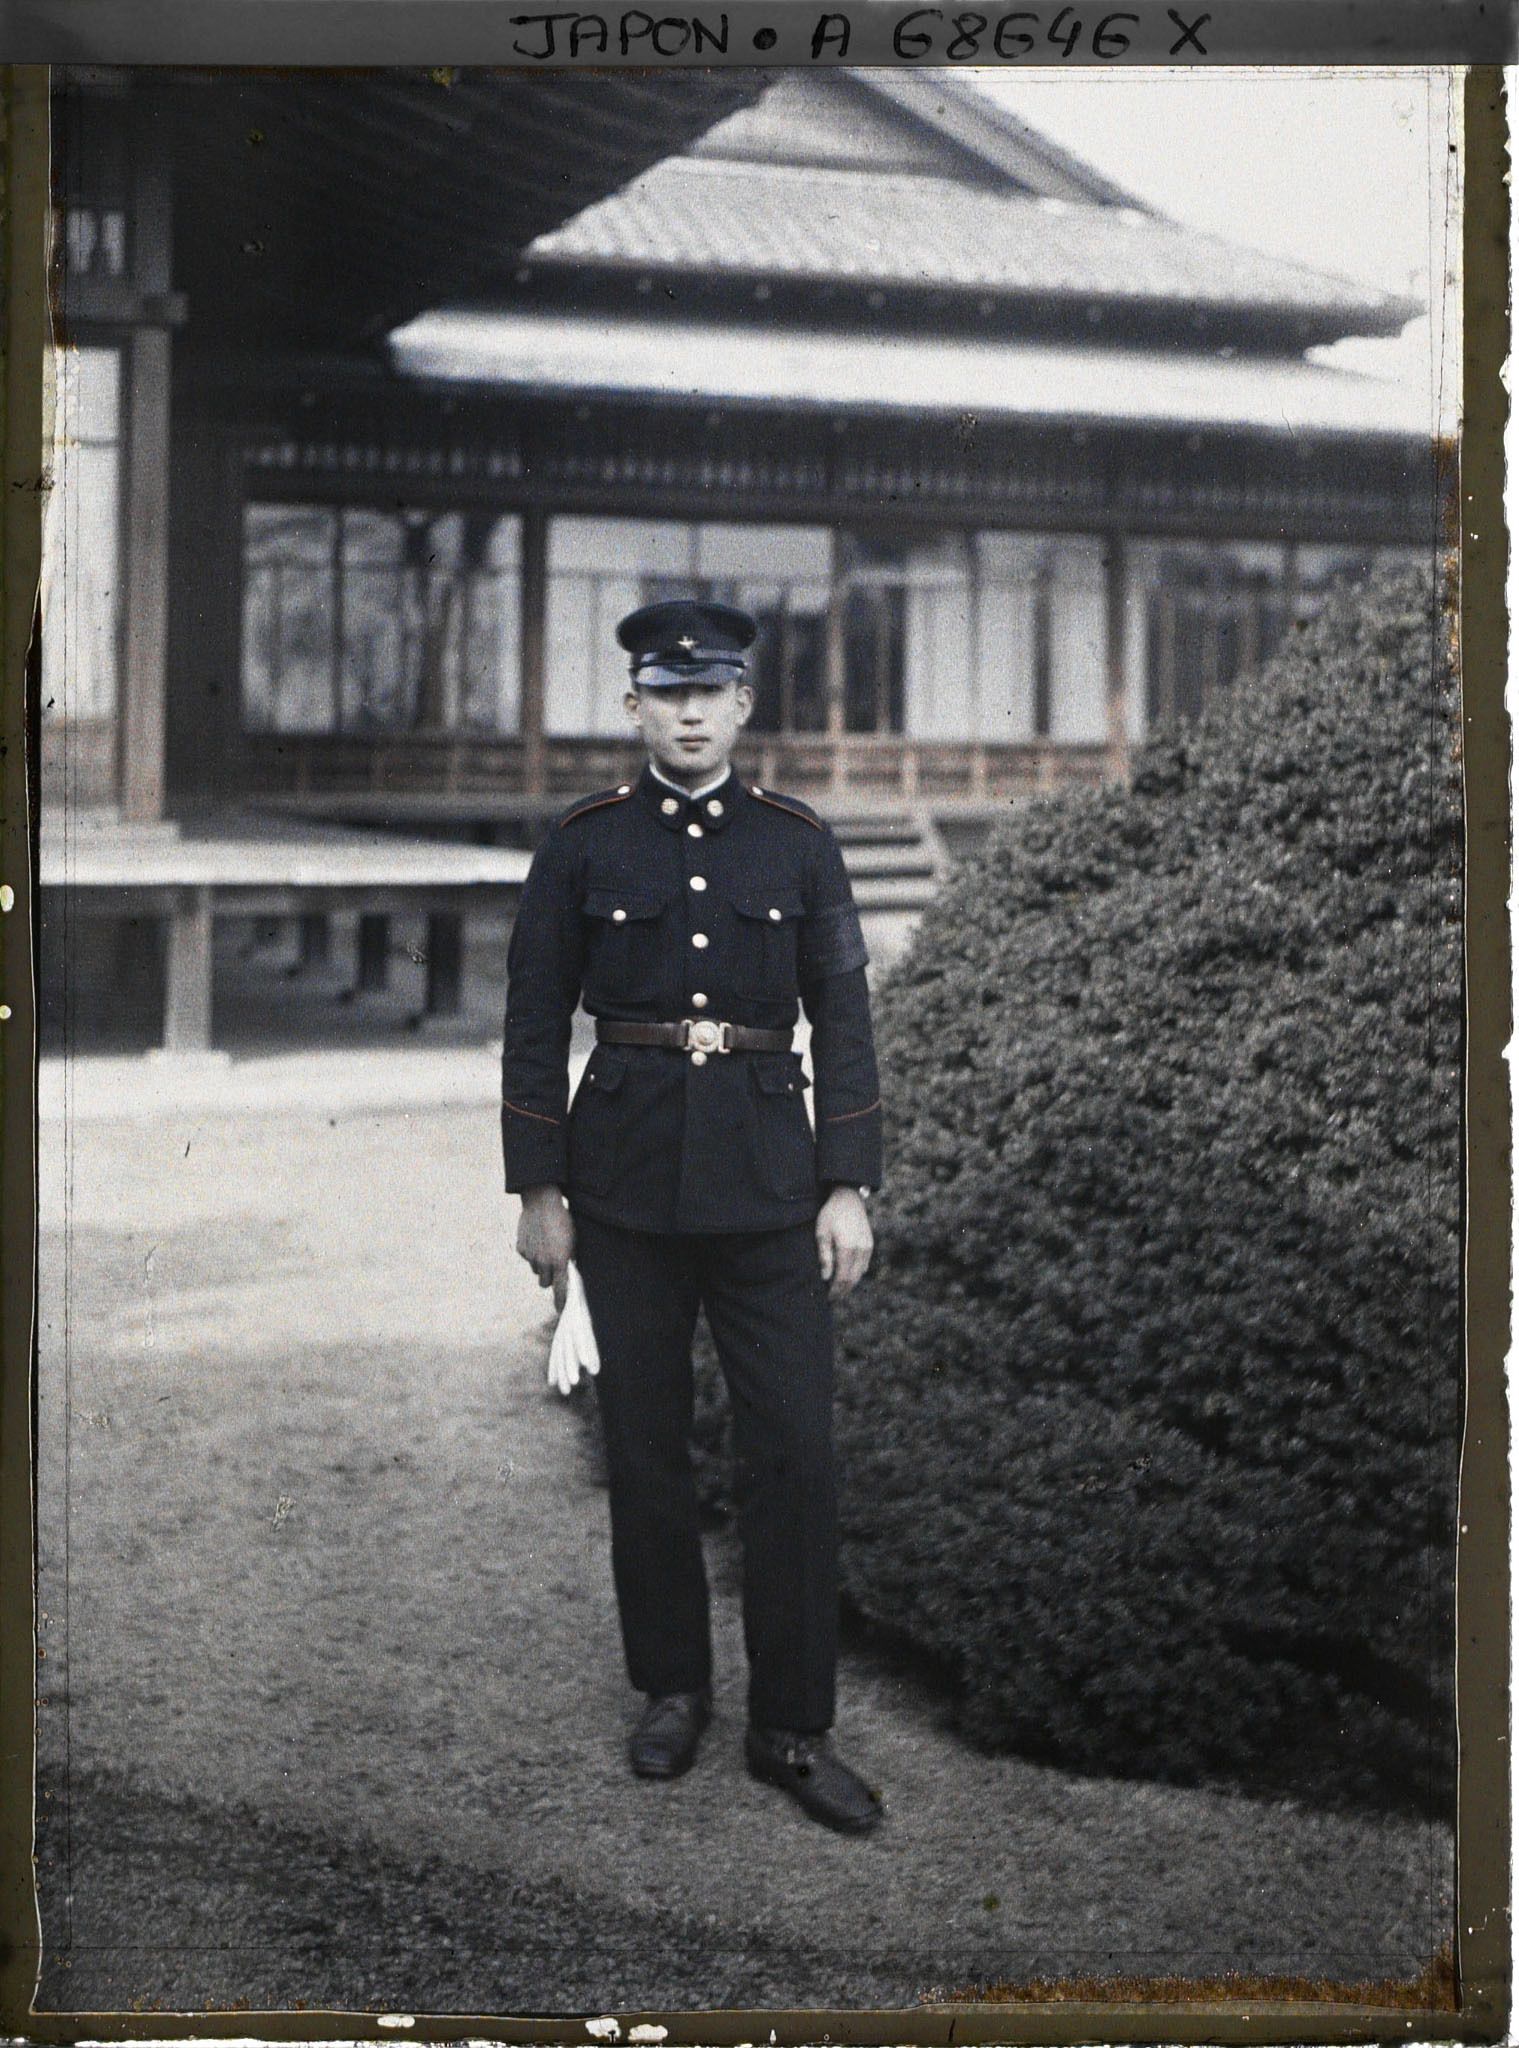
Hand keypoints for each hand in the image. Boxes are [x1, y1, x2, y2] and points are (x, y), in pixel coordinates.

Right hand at [516, 1186, 574, 1310]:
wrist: (542, 1202)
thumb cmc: (563, 1220)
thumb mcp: (573, 1240)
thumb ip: (569, 1258)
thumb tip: (568, 1272)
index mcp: (560, 1261)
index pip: (561, 1289)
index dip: (561, 1302)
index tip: (561, 1311)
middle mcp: (543, 1262)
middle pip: (545, 1283)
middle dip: (549, 1278)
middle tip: (554, 1267)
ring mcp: (530, 1256)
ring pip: (535, 1270)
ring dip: (540, 1264)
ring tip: (545, 1246)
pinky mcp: (521, 1248)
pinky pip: (527, 1257)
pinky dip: (531, 1252)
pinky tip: (536, 1238)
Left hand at [815, 1186, 872, 1300]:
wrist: (848, 1198)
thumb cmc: (831, 1214)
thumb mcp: (822, 1233)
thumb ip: (825, 1256)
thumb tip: (826, 1278)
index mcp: (847, 1249)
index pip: (842, 1278)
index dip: (836, 1291)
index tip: (828, 1298)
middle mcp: (860, 1250)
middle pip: (852, 1279)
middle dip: (843, 1291)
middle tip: (833, 1297)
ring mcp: (867, 1247)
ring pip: (859, 1273)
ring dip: (850, 1283)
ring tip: (838, 1289)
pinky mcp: (869, 1244)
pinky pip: (864, 1265)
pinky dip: (856, 1273)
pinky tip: (847, 1275)